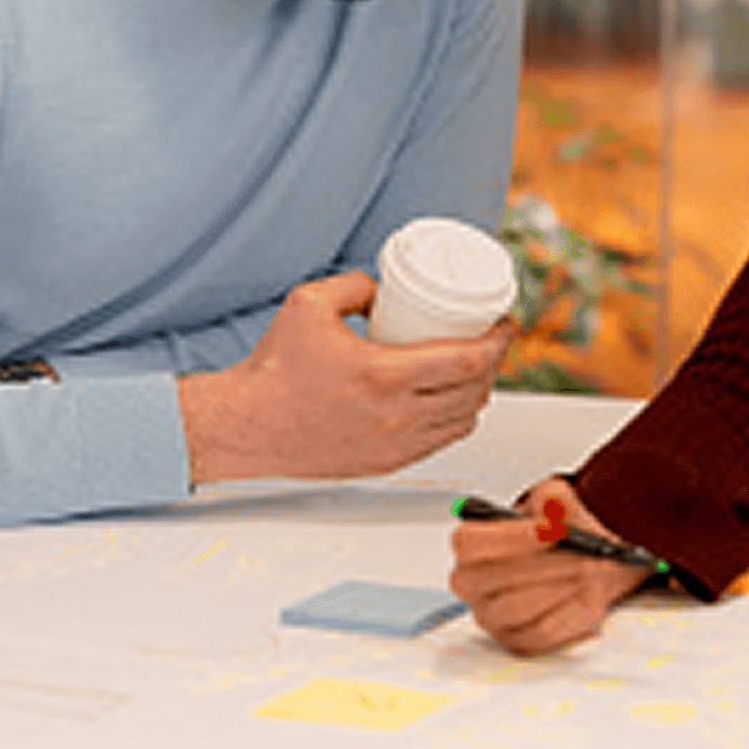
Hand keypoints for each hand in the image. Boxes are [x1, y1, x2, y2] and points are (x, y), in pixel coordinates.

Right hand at [177, 270, 511, 483]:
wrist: (245, 426)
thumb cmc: (272, 371)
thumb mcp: (309, 303)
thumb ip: (356, 284)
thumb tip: (386, 288)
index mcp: (384, 377)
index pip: (469, 362)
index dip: (498, 341)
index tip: (503, 324)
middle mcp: (395, 418)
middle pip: (475, 392)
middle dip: (493, 364)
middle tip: (490, 341)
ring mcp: (393, 446)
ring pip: (462, 422)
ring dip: (478, 395)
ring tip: (473, 370)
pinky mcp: (384, 464)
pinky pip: (439, 443)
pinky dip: (454, 420)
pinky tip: (450, 402)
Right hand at [450, 478, 653, 654]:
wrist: (582, 562)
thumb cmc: (558, 534)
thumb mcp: (559, 503)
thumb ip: (554, 498)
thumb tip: (554, 501)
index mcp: (470, 545)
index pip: (470, 543)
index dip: (510, 537)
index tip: (550, 530)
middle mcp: (471, 584)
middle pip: (494, 580)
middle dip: (544, 564)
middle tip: (584, 552)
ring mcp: (491, 617)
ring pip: (517, 609)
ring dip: (561, 587)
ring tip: (592, 569)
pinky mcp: (516, 641)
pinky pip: (541, 634)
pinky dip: (571, 615)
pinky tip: (591, 596)